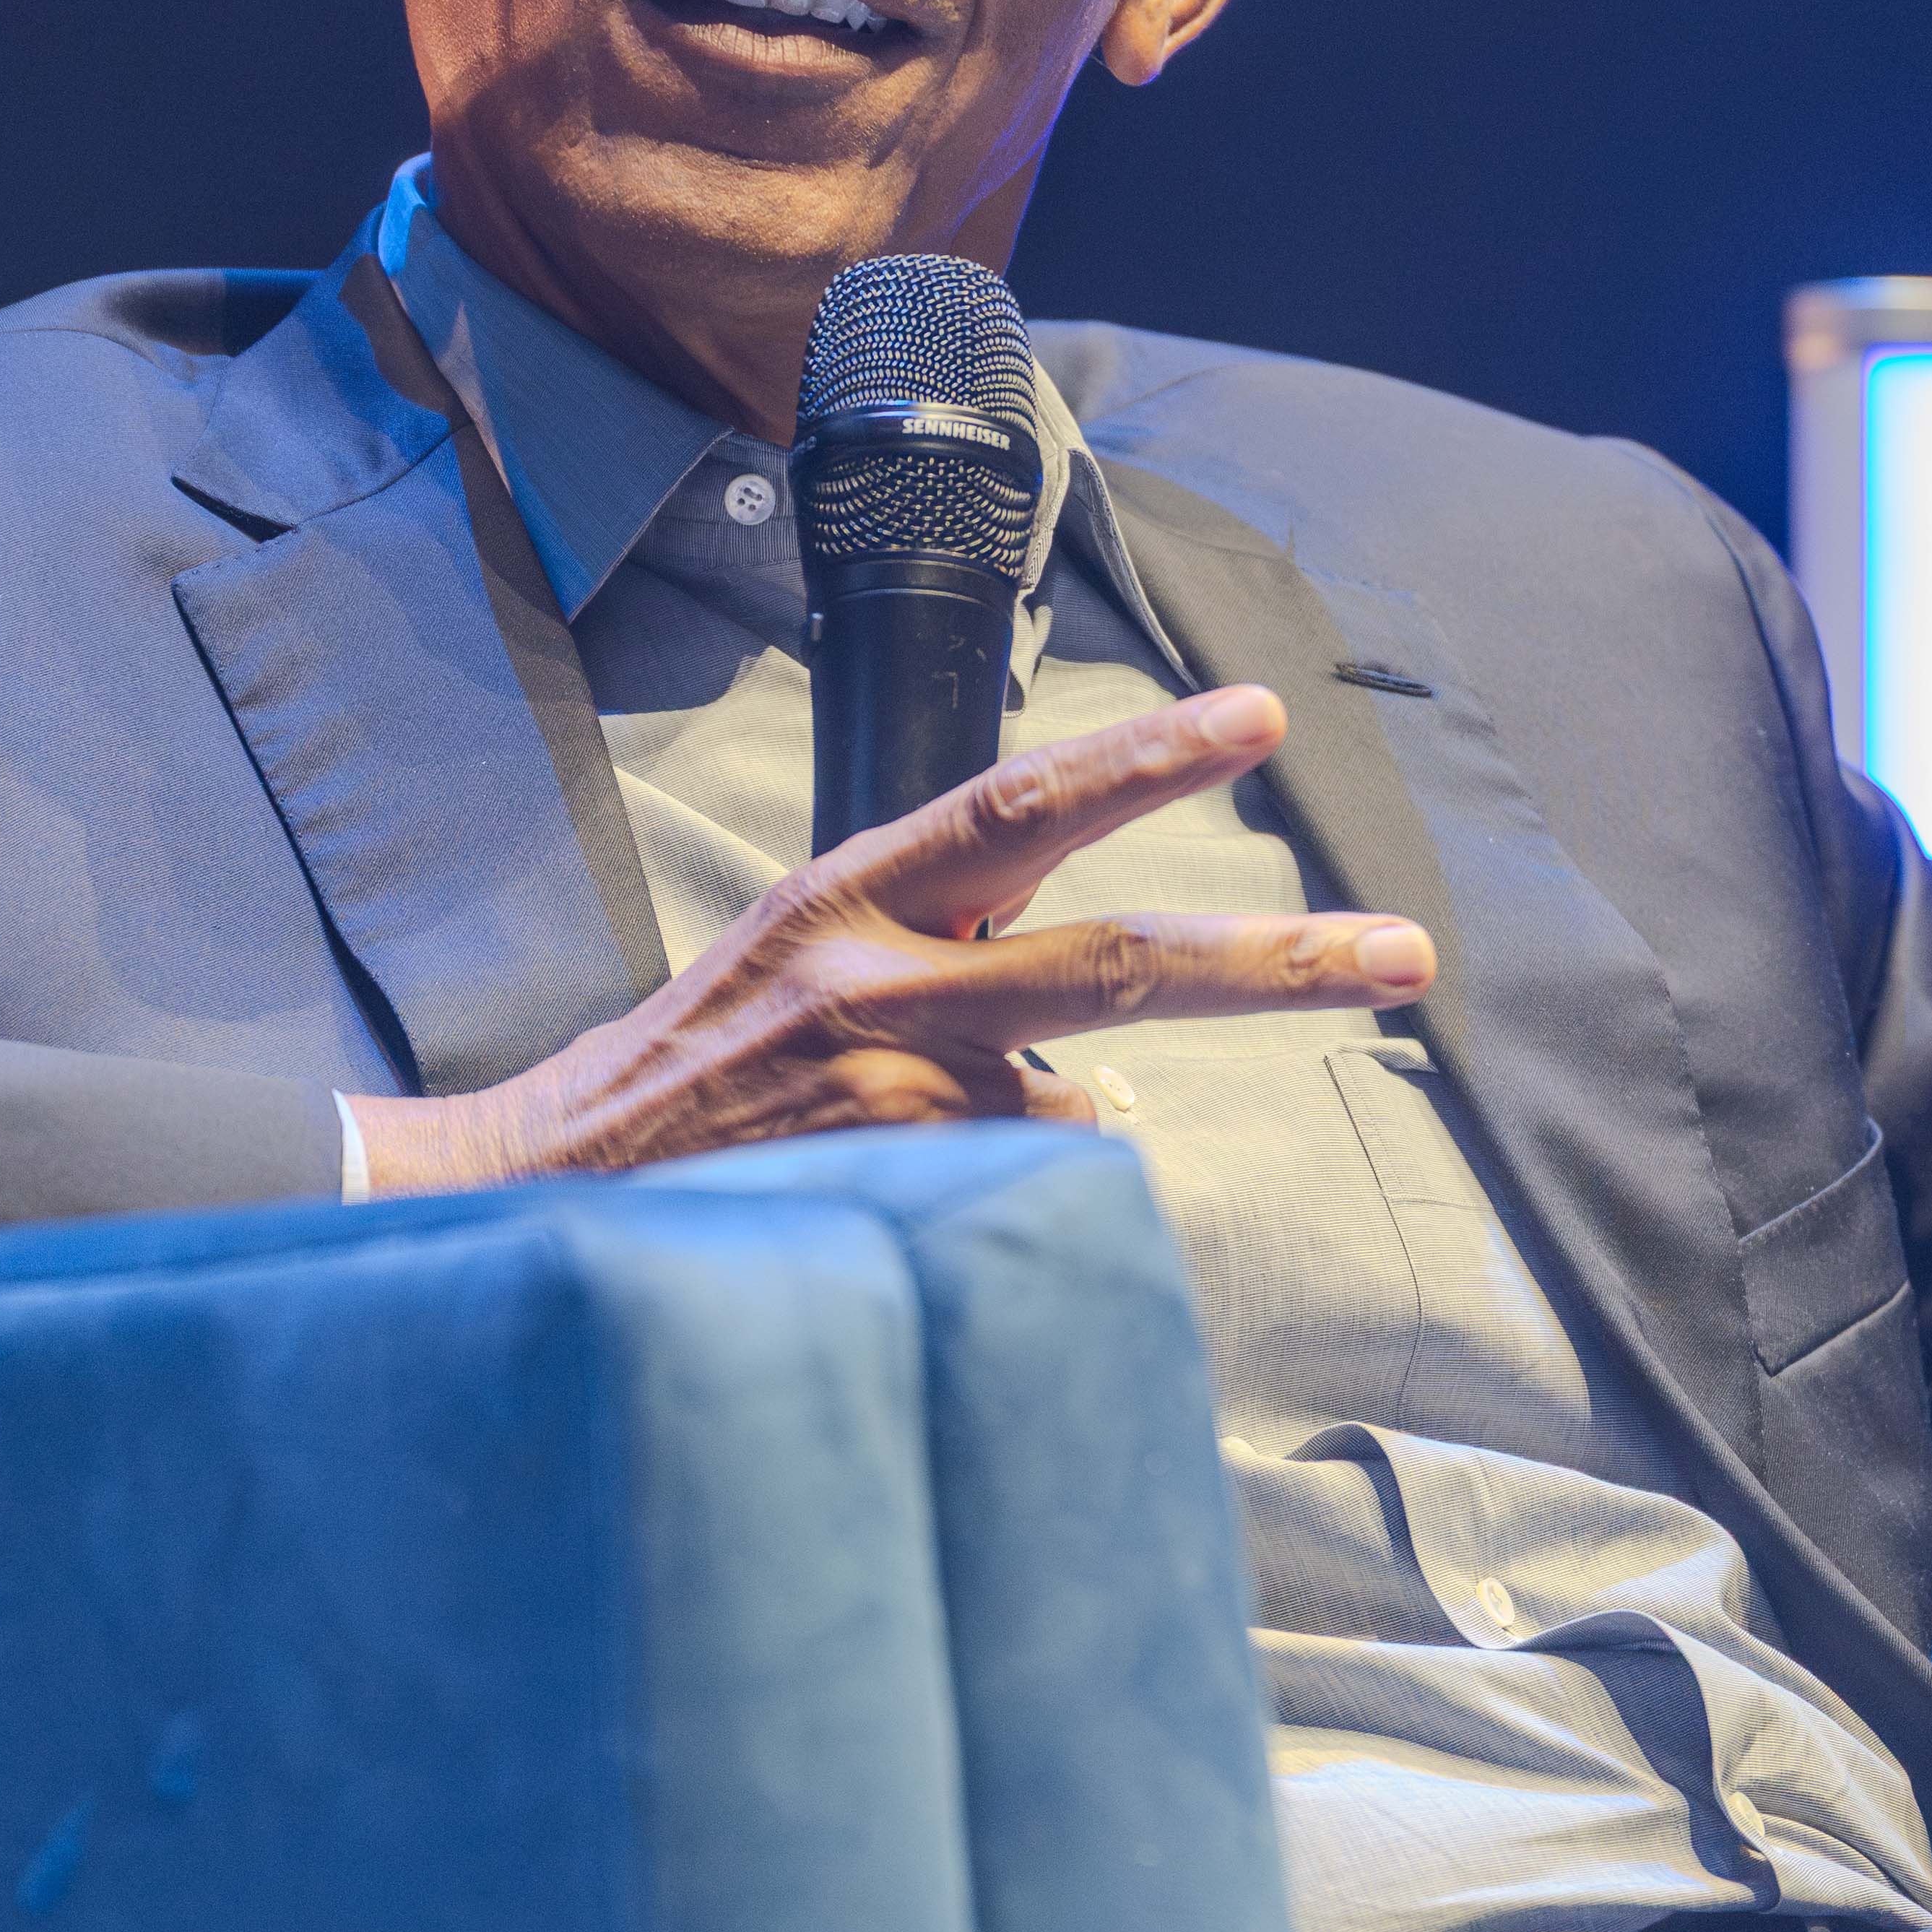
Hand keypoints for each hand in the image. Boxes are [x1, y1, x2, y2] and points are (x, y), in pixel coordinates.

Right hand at [347, 684, 1433, 1192]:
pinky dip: (1006, 1207)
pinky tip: (914, 1211)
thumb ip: (938, 965)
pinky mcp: (880, 1193)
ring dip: (1053, 1133)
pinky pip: (1015, 1196)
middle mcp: (874, 981)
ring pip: (1073, 1107)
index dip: (1148, 757)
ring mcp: (882, 1095)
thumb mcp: (798, 971)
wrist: (525, 1193)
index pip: (1022, 804)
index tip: (1258, 719)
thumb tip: (1092, 1051)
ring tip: (926, 1145)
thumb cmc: (678, 1083)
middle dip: (1279, 959)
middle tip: (1406, 954)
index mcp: (848, 896)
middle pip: (1119, 960)